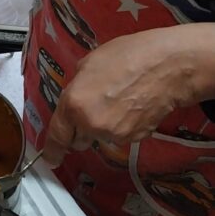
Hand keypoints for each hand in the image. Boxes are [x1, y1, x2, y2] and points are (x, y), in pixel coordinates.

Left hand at [43, 24, 214, 166]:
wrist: (166, 67)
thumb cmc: (128, 56)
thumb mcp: (89, 63)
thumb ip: (76, 86)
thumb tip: (75, 96)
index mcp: (74, 104)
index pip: (57, 135)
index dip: (51, 149)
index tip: (50, 158)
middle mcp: (90, 124)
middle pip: (78, 140)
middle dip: (80, 129)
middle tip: (94, 106)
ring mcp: (113, 134)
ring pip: (100, 136)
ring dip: (103, 125)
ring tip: (119, 99)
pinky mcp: (133, 138)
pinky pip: (119, 135)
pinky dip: (122, 125)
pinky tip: (132, 105)